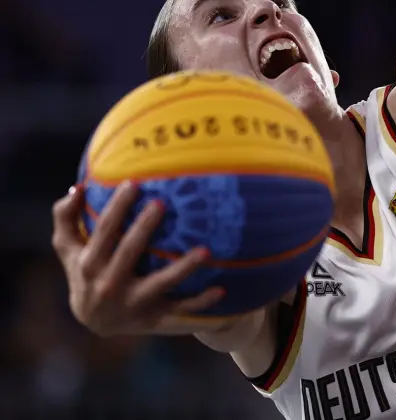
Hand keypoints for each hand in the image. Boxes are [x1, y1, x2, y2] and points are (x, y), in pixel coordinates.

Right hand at [51, 182, 222, 336]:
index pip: (103, 232)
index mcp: (90, 264)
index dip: (116, 208)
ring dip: (183, 268)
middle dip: (143, 228)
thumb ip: (66, 217)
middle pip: (128, 252)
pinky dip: (201, 302)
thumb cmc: (86, 272)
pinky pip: (181, 312)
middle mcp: (110, 285)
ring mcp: (134, 304)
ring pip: (161, 283)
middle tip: (161, 203)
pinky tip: (221, 289)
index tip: (133, 183)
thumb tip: (76, 188)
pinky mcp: (155, 319)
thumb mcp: (69, 249)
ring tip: (205, 251)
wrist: (96, 321)